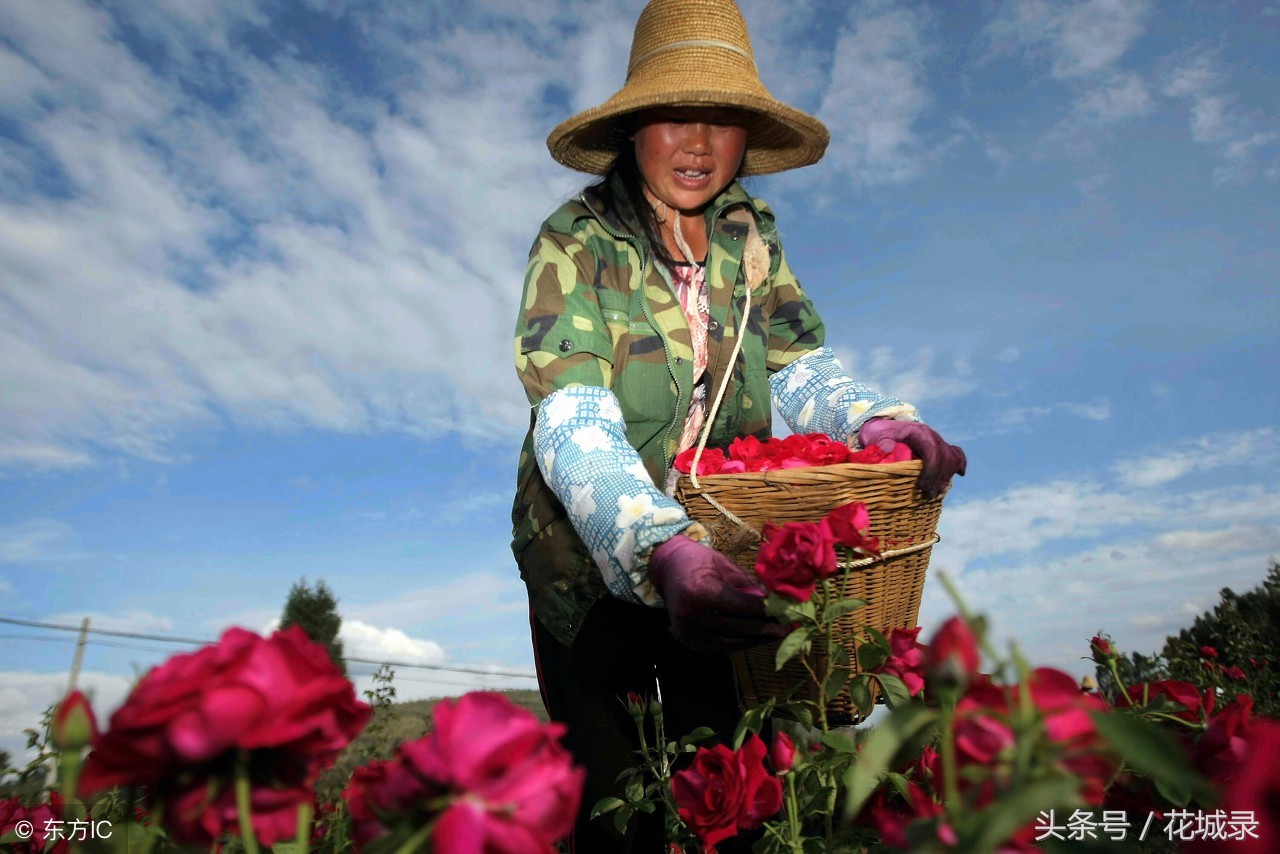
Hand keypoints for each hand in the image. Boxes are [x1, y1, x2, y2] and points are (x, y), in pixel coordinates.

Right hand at [648, 535, 786, 654]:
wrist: (667, 569)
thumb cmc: (697, 561)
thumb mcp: (723, 565)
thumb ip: (746, 585)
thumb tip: (771, 601)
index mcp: (700, 592)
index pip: (740, 606)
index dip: (765, 610)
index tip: (786, 610)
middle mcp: (692, 617)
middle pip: (737, 629)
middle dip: (765, 629)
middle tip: (787, 627)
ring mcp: (688, 632)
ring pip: (730, 644)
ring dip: (755, 641)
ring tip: (775, 634)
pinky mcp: (688, 641)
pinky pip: (719, 649)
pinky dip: (739, 644)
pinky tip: (755, 638)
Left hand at [858, 419, 966, 499]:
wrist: (884, 426)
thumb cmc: (880, 433)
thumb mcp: (876, 435)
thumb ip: (881, 441)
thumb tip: (887, 449)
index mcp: (919, 433)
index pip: (932, 451)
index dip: (930, 470)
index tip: (922, 486)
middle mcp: (932, 436)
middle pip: (944, 457)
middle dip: (938, 478)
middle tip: (928, 494)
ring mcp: (937, 441)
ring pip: (951, 457)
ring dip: (947, 476)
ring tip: (936, 493)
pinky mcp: (939, 447)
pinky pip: (955, 453)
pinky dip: (959, 463)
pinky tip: (960, 474)